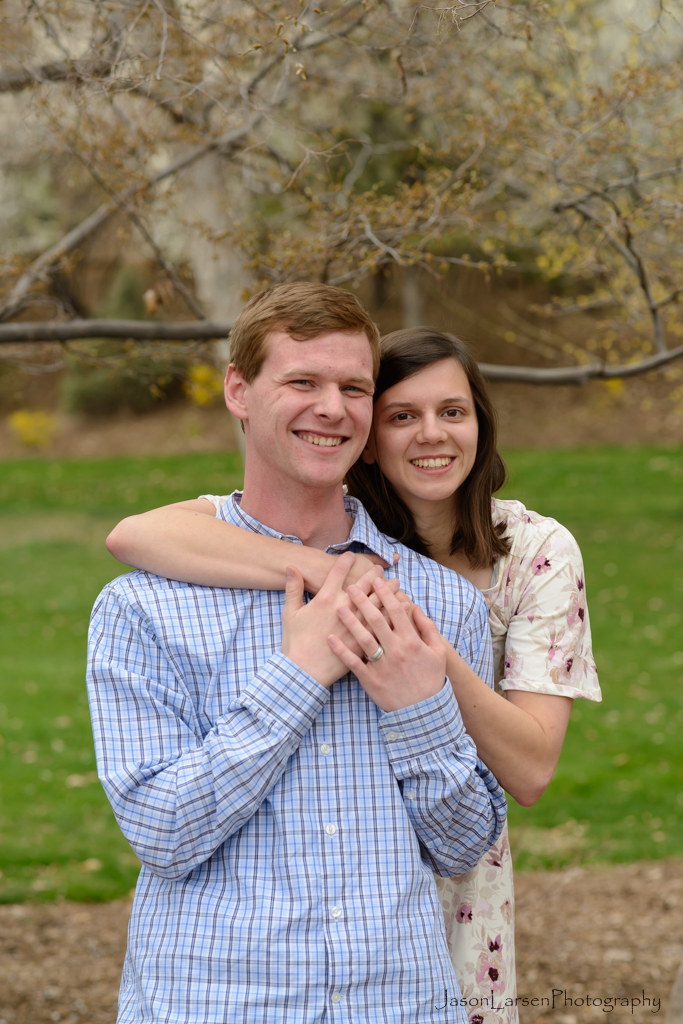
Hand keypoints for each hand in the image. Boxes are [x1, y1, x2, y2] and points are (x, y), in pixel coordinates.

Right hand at [282, 553, 392, 687]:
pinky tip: (402, 610)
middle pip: (363, 585)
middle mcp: (343, 608)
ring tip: (396, 584)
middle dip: (373, 575)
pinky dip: (393, 615)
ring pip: (377, 603)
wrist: (303, 672)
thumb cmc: (295, 643)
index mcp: (325, 599)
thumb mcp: (290, 613)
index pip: (338, 572)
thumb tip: (290, 566)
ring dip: (388, 592)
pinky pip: (382, 625)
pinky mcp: (363, 641)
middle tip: (380, 570)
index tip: (352, 555)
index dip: (346, 560)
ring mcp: (355, 625)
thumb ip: (293, 588)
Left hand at [328, 577, 447, 711]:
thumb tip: (415, 607)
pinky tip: (331, 638)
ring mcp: (382, 665)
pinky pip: (354, 663)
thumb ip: (428, 628)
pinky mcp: (371, 680)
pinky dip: (341, 650)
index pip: (397, 610)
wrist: (423, 713)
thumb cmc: (431, 680)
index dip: (386, 593)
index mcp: (411, 641)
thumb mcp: (438, 652)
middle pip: (376, 620)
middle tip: (351, 587)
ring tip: (339, 607)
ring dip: (350, 621)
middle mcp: (396, 650)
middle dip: (363, 601)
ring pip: (363, 638)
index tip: (376, 580)